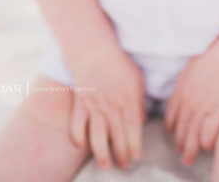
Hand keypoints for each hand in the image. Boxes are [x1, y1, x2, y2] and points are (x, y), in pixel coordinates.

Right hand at [67, 47, 145, 169]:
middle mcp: (111, 107)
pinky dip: (78, 138)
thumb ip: (140, 104)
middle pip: (116, 137)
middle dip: (121, 155)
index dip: (134, 146)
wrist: (96, 53)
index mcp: (128, 101)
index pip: (133, 130)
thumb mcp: (138, 82)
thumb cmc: (121, 67)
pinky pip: (76, 126)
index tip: (136, 157)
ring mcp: (93, 107)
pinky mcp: (79, 104)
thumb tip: (142, 123)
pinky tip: (82, 146)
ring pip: (96, 137)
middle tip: (124, 165)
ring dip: (101, 154)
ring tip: (106, 165)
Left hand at [164, 47, 218, 164]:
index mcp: (181, 90)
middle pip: (180, 128)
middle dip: (179, 142)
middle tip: (180, 152)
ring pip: (192, 135)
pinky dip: (207, 142)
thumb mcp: (194, 67)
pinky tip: (208, 147)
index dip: (171, 126)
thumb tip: (189, 84)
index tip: (172, 132)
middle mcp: (188, 102)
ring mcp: (202, 108)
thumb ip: (188, 80)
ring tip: (189, 158)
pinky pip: (208, 133)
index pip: (171, 113)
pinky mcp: (216, 112)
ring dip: (190, 148)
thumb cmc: (215, 58)